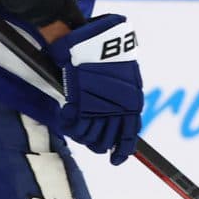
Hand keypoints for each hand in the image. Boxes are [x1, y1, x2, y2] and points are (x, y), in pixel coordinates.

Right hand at [46, 14, 143, 164]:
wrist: (91, 37)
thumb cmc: (107, 52)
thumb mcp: (125, 76)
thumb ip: (122, 97)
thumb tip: (118, 117)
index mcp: (133, 102)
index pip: (130, 136)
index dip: (122, 151)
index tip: (116, 161)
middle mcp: (118, 108)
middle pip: (106, 141)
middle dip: (98, 145)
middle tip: (89, 140)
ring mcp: (98, 106)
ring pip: (89, 137)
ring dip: (81, 135)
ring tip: (76, 126)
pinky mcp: (80, 102)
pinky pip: (74, 126)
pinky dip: (69, 125)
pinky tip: (66, 115)